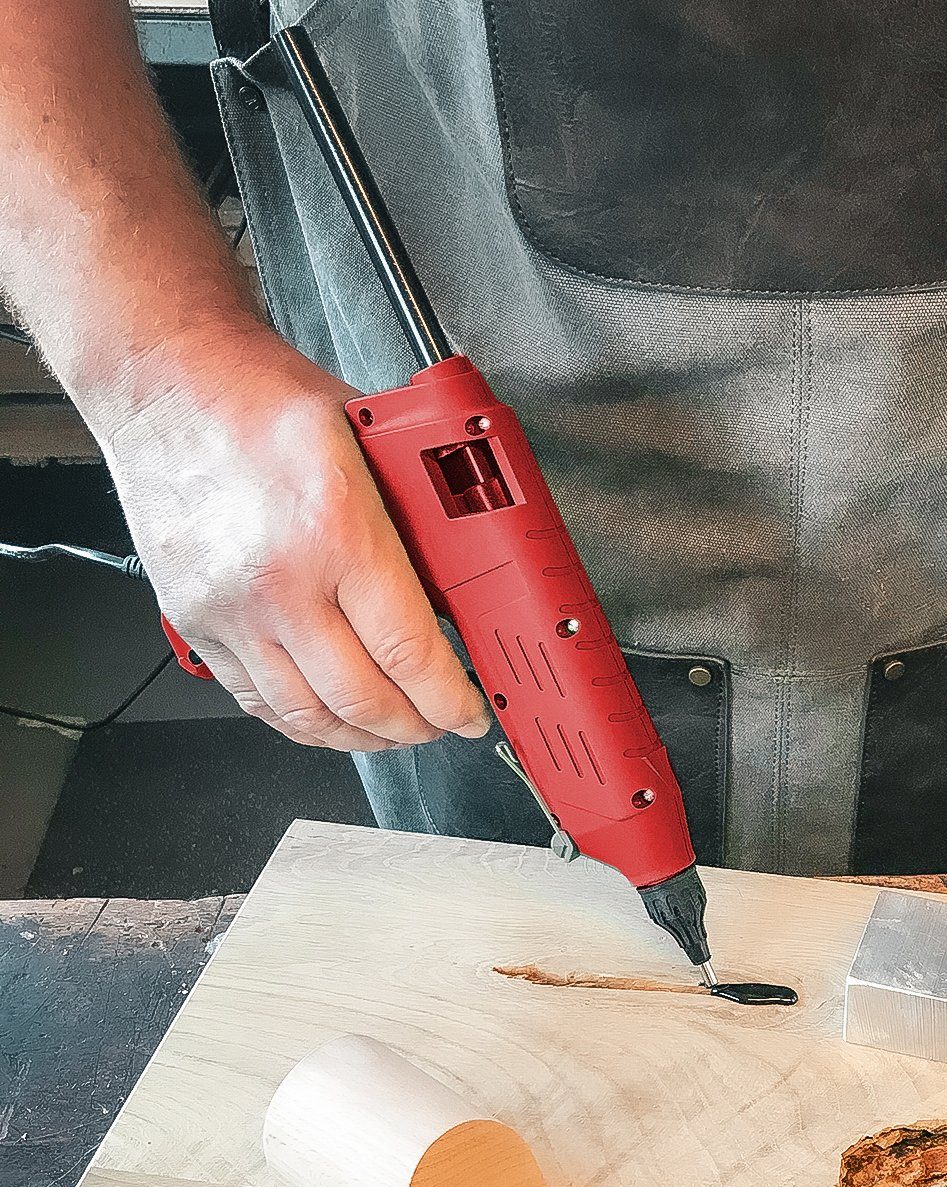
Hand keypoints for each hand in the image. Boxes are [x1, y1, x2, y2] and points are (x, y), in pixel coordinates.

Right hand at [96, 327, 490, 750]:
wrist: (166, 382)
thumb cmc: (269, 404)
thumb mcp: (377, 447)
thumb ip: (422, 523)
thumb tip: (469, 590)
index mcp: (336, 531)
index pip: (408, 653)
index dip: (451, 701)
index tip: (472, 713)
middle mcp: (277, 582)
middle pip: (362, 701)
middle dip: (417, 728)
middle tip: (443, 723)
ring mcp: (227, 611)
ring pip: (308, 717)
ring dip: (364, 738)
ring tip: (397, 729)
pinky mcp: (194, 623)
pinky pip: (257, 702)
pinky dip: (306, 723)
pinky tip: (335, 717)